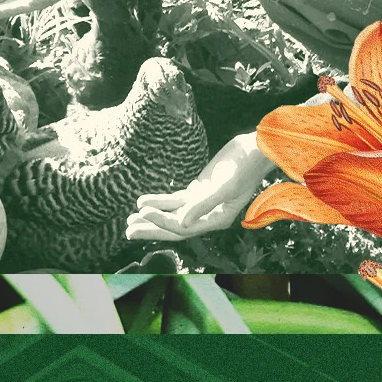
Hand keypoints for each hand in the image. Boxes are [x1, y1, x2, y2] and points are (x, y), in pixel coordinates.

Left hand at [123, 132, 277, 240]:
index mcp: (216, 220)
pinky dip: (159, 201)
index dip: (161, 222)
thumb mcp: (224, 186)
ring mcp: (201, 203)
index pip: (183, 227)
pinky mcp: (198, 190)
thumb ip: (203, 205)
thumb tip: (182, 223)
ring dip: (152, 216)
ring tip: (129, 220)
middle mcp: (207, 216)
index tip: (142, 212)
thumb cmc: (244, 167)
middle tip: (127, 232)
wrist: (254, 149)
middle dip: (151, 229)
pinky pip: (175, 200)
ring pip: (172, 214)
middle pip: (174, 226)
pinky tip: (141, 201)